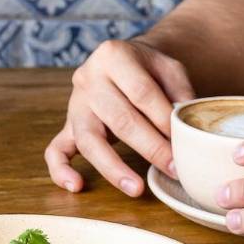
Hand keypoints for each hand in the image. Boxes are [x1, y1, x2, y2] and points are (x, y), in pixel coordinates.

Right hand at [44, 38, 195, 195]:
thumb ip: (180, 93)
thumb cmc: (148, 69)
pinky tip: (77, 186)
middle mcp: (88, 78)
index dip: (163, 119)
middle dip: (150, 147)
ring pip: (88, 139)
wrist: (122, 61)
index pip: (141, 92)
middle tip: (173, 169)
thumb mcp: (169, 67)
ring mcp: (75, 104)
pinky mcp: (67, 127)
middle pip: (118, 118)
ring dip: (113, 167)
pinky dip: (61, 170)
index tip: (184, 142)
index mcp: (113, 55)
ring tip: (137, 188)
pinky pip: (56, 150)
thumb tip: (187, 127)